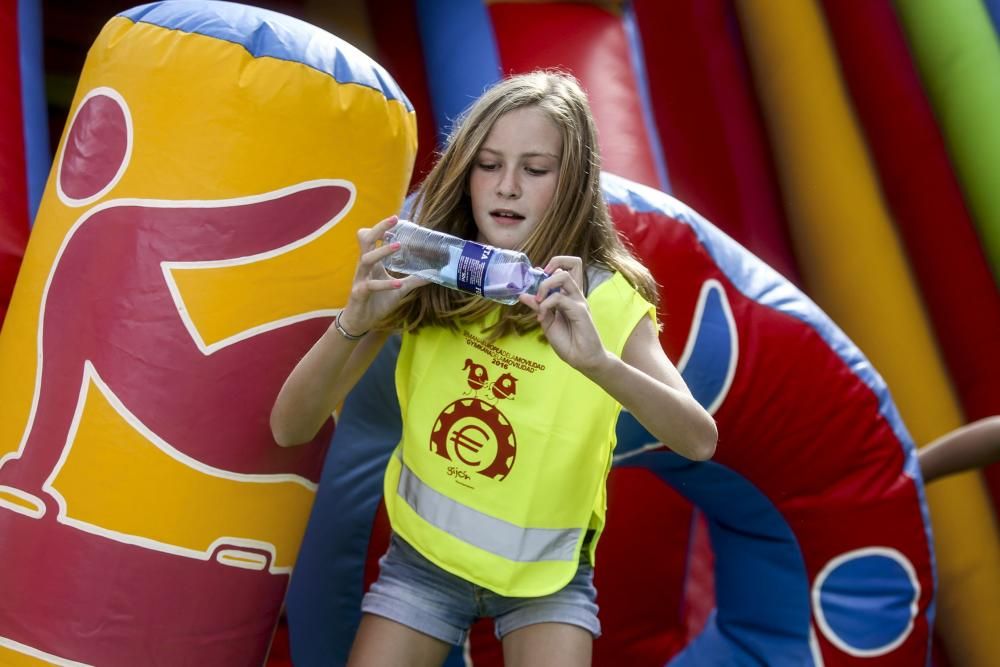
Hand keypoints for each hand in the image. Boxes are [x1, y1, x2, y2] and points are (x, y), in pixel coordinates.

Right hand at [339, 216, 426, 332]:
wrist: (360, 321)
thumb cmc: (377, 301)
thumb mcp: (399, 289)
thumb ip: (413, 280)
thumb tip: (432, 274)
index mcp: (372, 262)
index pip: (372, 238)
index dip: (381, 228)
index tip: (396, 219)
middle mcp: (365, 267)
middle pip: (366, 241)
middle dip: (379, 229)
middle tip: (394, 219)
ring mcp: (360, 279)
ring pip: (367, 259)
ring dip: (382, 252)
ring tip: (398, 246)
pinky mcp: (360, 293)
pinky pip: (371, 285)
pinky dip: (385, 284)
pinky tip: (398, 283)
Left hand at [518, 256, 607, 371]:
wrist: (581, 359)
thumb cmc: (568, 341)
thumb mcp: (546, 321)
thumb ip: (537, 306)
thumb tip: (523, 293)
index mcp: (569, 294)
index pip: (568, 268)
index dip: (552, 266)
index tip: (536, 278)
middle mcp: (576, 294)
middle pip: (573, 263)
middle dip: (553, 264)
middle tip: (540, 282)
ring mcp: (579, 301)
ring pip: (563, 276)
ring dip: (545, 285)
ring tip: (538, 301)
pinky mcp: (580, 311)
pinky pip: (559, 298)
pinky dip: (545, 305)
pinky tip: (541, 317)